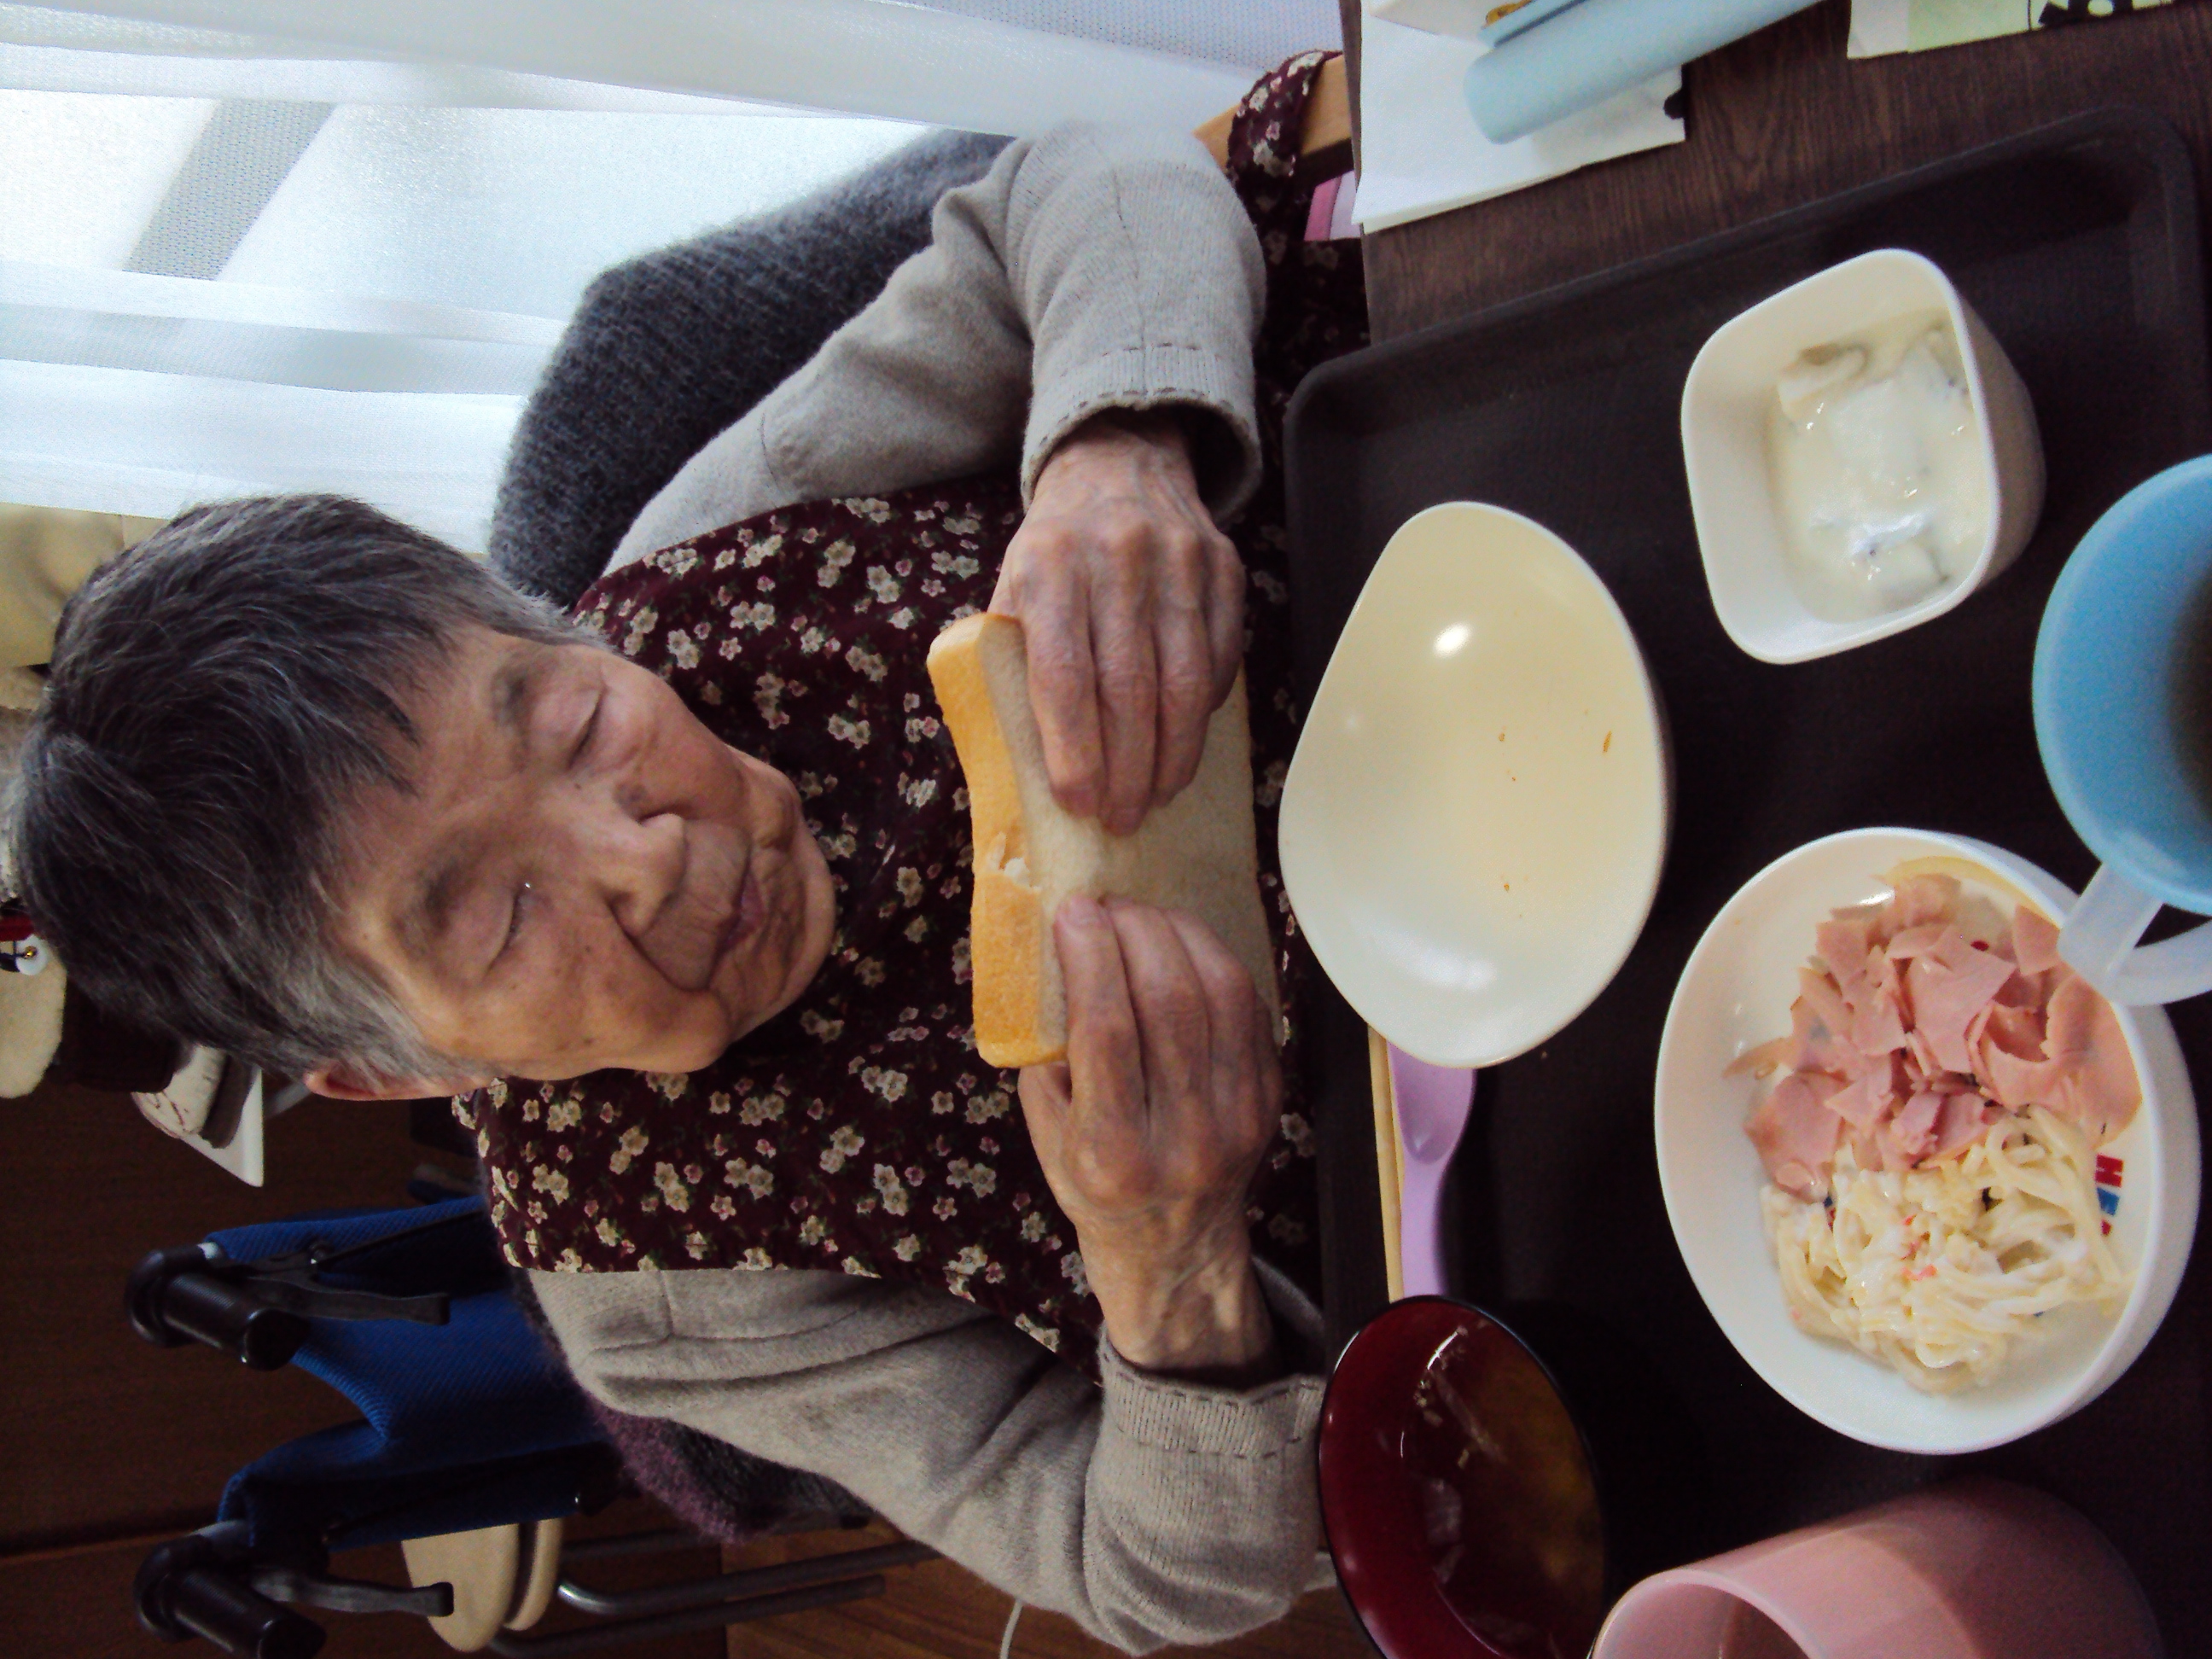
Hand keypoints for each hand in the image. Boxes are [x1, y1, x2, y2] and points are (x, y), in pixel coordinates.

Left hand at [991, 411, 1244, 835]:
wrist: (1116, 462)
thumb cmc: (1054, 549)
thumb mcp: (1012, 589)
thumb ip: (1011, 663)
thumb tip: (1020, 763)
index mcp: (1050, 566)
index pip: (1065, 676)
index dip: (1075, 749)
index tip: (1079, 803)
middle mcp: (1117, 558)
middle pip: (1130, 689)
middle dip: (1127, 768)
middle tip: (1122, 818)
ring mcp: (1179, 560)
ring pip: (1185, 681)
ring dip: (1173, 754)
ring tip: (1157, 796)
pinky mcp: (1224, 567)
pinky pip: (1221, 658)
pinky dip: (1205, 712)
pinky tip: (1185, 744)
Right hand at [1018, 895, 1278, 1376]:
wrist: (1176, 1251)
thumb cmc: (1095, 1186)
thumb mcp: (1046, 1138)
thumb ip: (1049, 1056)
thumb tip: (1055, 956)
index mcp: (1113, 1155)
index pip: (1107, 1030)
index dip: (1091, 956)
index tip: (1073, 912)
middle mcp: (1184, 1139)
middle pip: (1170, 1001)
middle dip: (1136, 932)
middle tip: (1109, 906)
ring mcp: (1238, 1118)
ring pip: (1221, 994)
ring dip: (1179, 934)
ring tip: (1144, 917)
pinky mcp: (1270, 1099)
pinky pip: (1250, 1007)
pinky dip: (1215, 961)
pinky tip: (1183, 945)